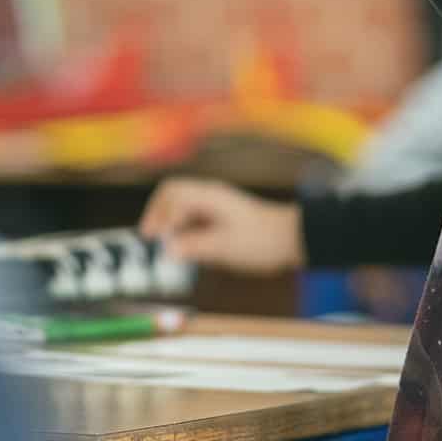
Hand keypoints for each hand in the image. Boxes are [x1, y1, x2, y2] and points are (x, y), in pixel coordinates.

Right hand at [139, 177, 304, 274]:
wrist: (292, 239)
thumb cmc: (262, 241)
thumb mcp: (226, 247)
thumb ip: (194, 247)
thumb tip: (167, 249)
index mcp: (210, 196)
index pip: (173, 197)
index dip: (160, 217)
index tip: (155, 241)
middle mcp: (210, 195)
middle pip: (172, 193)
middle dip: (157, 213)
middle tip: (149, 237)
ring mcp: (215, 204)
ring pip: (181, 204)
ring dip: (169, 219)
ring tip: (163, 242)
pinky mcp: (220, 215)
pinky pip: (192, 215)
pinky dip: (182, 226)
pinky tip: (183, 244)